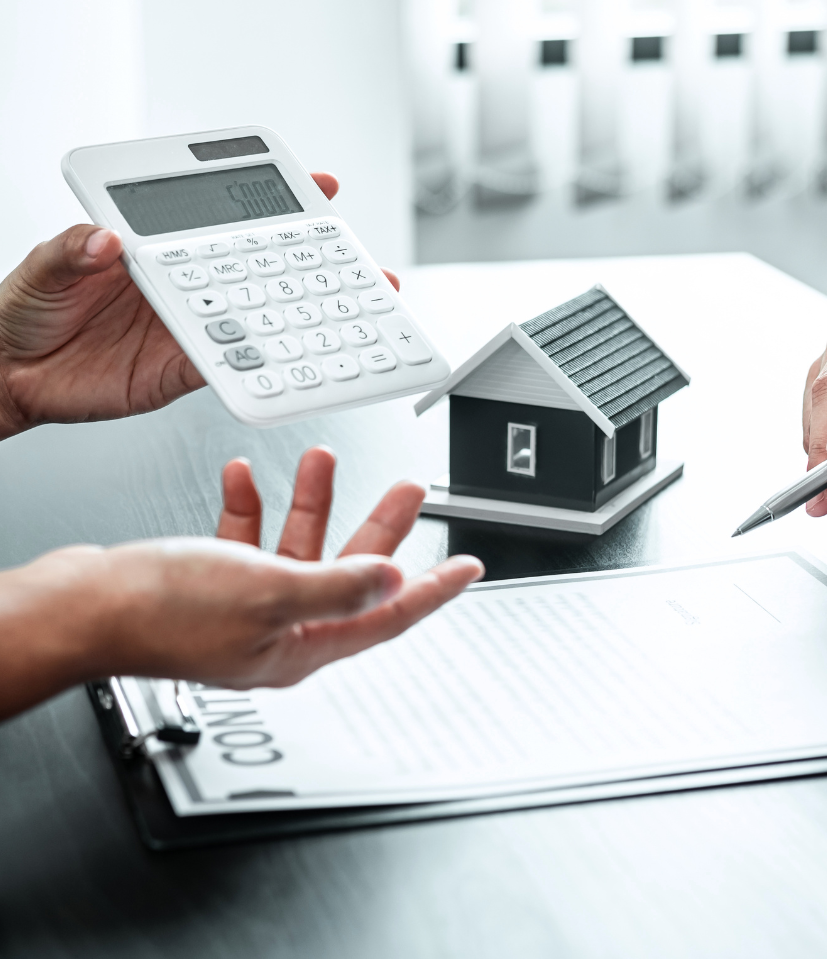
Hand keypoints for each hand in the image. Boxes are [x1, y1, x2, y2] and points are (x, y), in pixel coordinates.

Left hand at [0, 173, 399, 438]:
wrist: (11, 376)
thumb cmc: (24, 311)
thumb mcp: (41, 267)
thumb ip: (72, 250)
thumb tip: (106, 238)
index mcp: (158, 251)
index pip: (223, 220)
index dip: (271, 202)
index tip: (317, 184)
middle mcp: (184, 287)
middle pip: (258, 269)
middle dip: (313, 262)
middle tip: (357, 258)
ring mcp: (189, 329)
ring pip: (258, 318)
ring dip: (302, 315)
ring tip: (345, 310)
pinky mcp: (184, 372)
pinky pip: (231, 367)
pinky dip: (261, 367)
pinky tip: (291, 359)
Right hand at [0, 446, 482, 717]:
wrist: (80, 606)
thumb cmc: (158, 612)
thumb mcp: (268, 590)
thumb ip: (338, 586)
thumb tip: (393, 582)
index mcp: (302, 645)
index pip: (388, 616)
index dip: (434, 590)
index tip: (468, 569)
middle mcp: (279, 630)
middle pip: (350, 570)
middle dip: (379, 524)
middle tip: (407, 488)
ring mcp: (245, 607)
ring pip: (298, 546)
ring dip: (311, 501)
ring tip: (322, 459)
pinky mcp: (212, 584)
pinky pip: (246, 539)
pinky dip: (250, 506)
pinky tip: (246, 477)